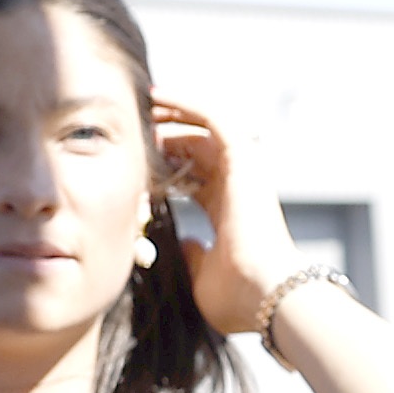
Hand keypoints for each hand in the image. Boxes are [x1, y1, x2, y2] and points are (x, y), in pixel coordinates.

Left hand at [150, 97, 284, 341]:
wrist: (263, 293)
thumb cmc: (238, 296)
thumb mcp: (202, 274)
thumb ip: (193, 254)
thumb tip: (184, 244)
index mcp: (228, 210)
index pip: (192, 177)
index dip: (162, 165)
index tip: (132, 160)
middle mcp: (237, 185)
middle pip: (195, 149)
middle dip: (162, 135)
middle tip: (129, 124)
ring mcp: (243, 170)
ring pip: (202, 127)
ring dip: (170, 113)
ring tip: (140, 101)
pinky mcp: (244, 157)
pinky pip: (212, 117)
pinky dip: (186, 103)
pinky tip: (159, 95)